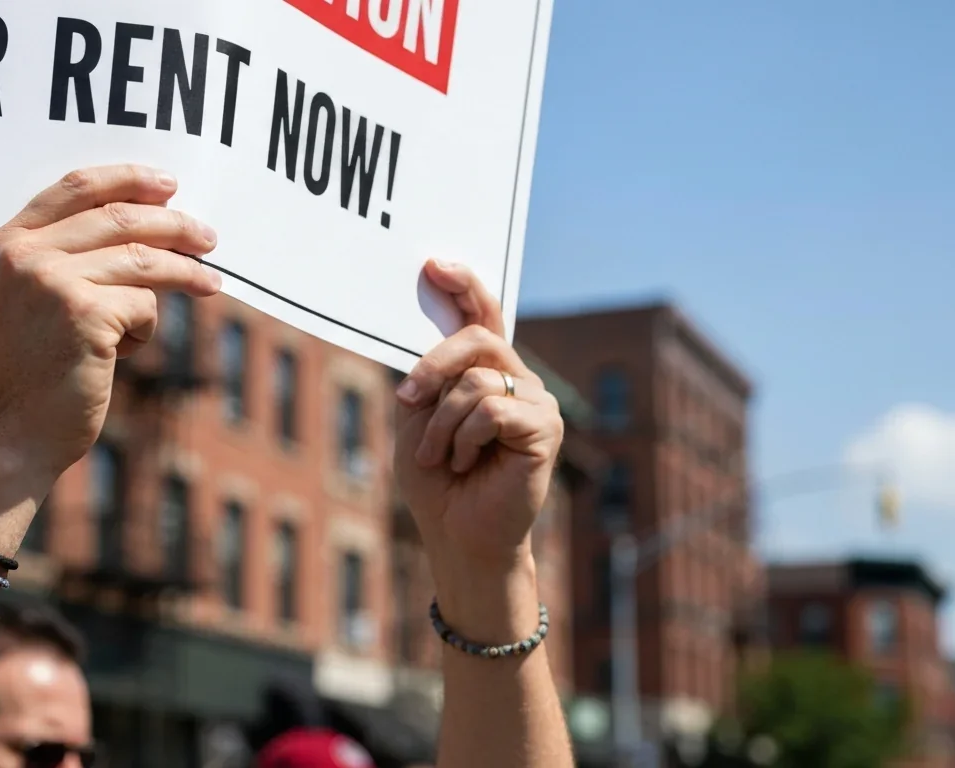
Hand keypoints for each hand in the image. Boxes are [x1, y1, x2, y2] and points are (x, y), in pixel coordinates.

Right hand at [0, 165, 220, 490]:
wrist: (10, 438)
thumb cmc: (30, 377)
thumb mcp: (32, 304)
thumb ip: (67, 261)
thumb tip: (149, 230)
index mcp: (7, 244)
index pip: (75, 187)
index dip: (127, 178)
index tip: (167, 184)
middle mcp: (25, 255)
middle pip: (119, 216)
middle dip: (174, 224)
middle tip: (208, 237)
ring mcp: (52, 281)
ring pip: (142, 258)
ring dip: (185, 271)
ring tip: (211, 283)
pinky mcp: (84, 313)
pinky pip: (144, 304)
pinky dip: (145, 328)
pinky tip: (124, 351)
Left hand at [393, 261, 562, 629]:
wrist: (456, 534)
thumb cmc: (437, 481)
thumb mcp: (418, 416)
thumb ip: (426, 375)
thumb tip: (426, 332)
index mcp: (488, 372)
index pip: (483, 315)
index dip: (465, 285)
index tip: (435, 264)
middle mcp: (519, 379)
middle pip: (477, 338)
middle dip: (433, 366)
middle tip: (408, 399)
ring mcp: (537, 402)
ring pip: (477, 380)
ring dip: (442, 423)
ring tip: (442, 458)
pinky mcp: (546, 428)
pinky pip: (491, 410)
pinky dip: (463, 438)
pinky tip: (466, 464)